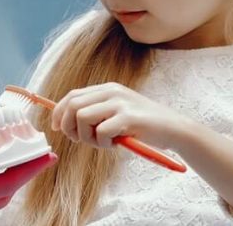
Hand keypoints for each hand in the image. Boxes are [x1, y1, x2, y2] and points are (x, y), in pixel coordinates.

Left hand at [51, 82, 190, 149]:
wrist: (175, 129)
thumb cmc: (144, 126)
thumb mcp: (117, 113)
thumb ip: (96, 113)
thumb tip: (65, 123)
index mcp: (107, 89)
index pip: (72, 96)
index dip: (59, 113)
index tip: (57, 129)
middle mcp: (112, 92)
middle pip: (72, 106)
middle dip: (69, 127)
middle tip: (81, 140)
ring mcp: (120, 103)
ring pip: (82, 117)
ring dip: (87, 137)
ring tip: (103, 142)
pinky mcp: (128, 117)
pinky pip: (100, 131)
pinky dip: (103, 143)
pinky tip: (116, 143)